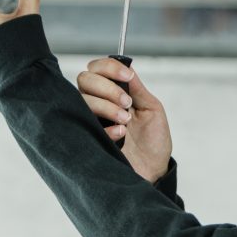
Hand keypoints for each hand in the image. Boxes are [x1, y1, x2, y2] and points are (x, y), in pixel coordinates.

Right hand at [77, 57, 172, 182]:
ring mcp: (90, 120)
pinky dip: (106, 128)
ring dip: (108, 107)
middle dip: (108, 88)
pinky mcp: (87, 138)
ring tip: (126, 122)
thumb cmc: (153, 140)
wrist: (153, 170)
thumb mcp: (151, 109)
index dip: (109, 67)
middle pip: (85, 79)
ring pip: (83, 99)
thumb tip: (127, 65)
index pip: (98, 68)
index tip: (128, 77)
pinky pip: (85, 124)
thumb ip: (137, 88)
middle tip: (127, 104)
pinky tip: (120, 136)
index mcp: (113, 92)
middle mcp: (97, 103)